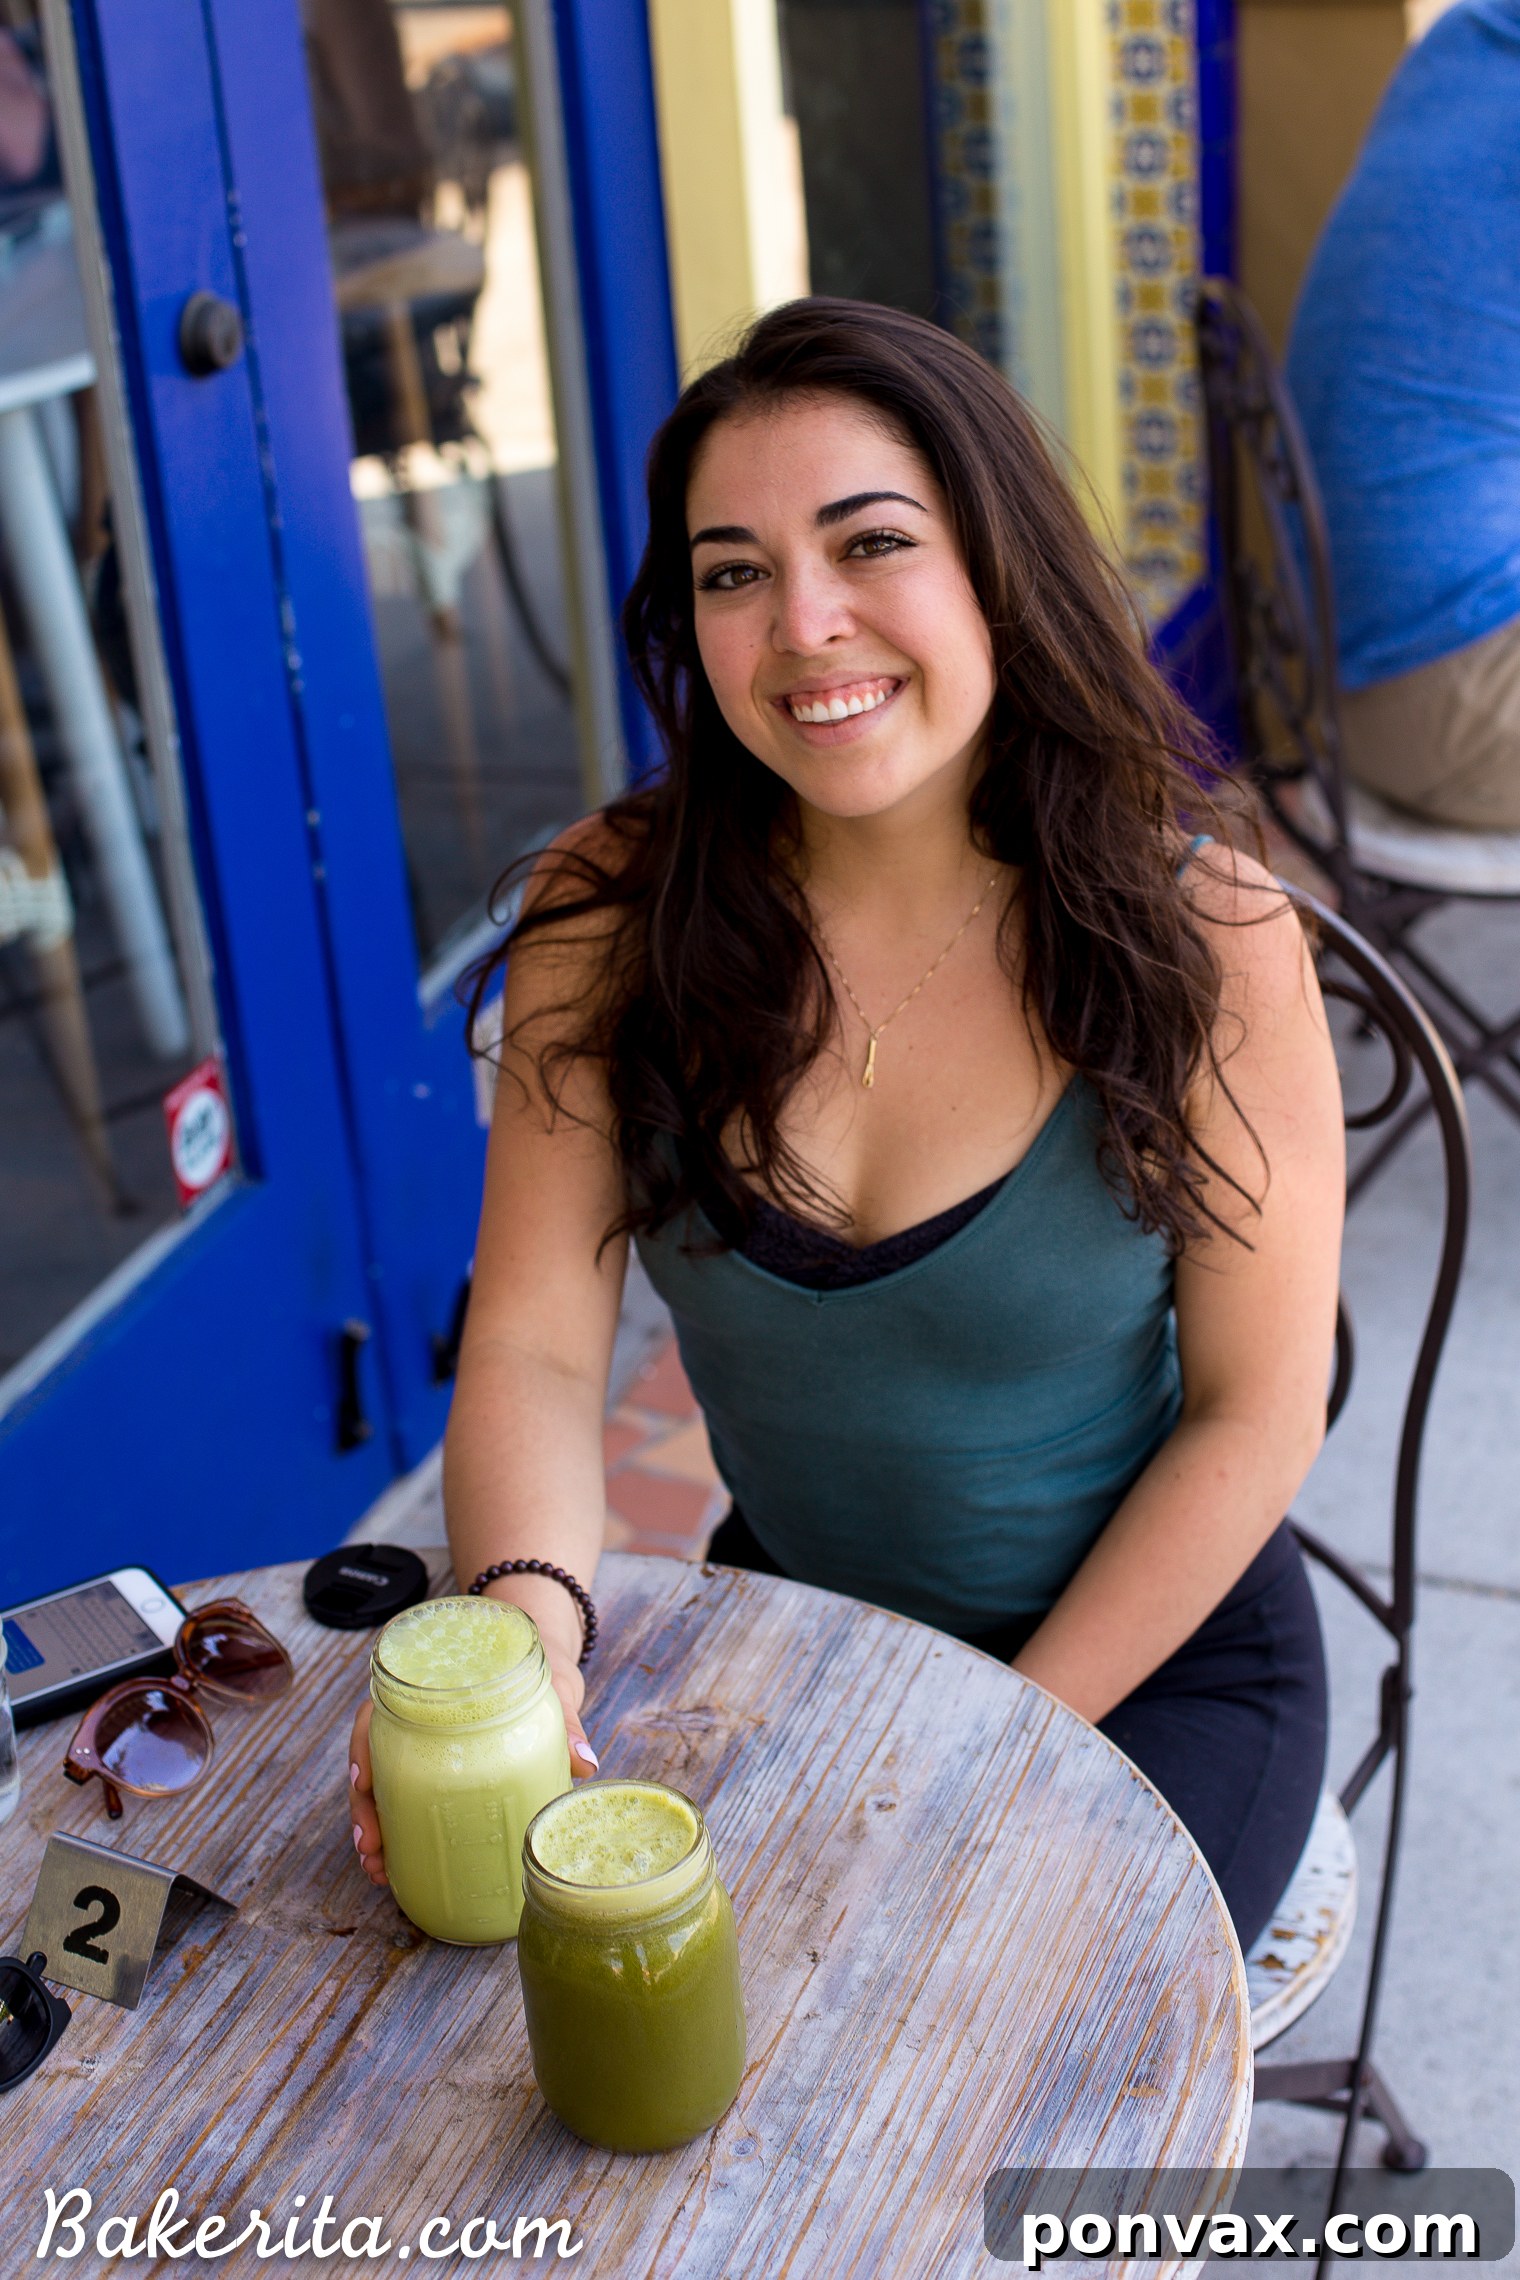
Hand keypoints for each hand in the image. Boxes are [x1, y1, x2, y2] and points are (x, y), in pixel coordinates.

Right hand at [346, 1648, 598, 1888]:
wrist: (548, 1660)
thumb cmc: (544, 1665)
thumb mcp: (555, 1687)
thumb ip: (567, 1721)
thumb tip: (584, 1763)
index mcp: (430, 1680)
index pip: (378, 1708)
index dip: (364, 1745)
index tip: (364, 1781)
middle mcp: (415, 1710)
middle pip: (373, 1754)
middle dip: (364, 1804)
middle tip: (372, 1845)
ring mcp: (422, 1739)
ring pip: (382, 1779)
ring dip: (373, 1823)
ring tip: (377, 1864)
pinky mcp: (435, 1764)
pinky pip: (402, 1793)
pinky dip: (393, 1826)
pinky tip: (392, 1860)